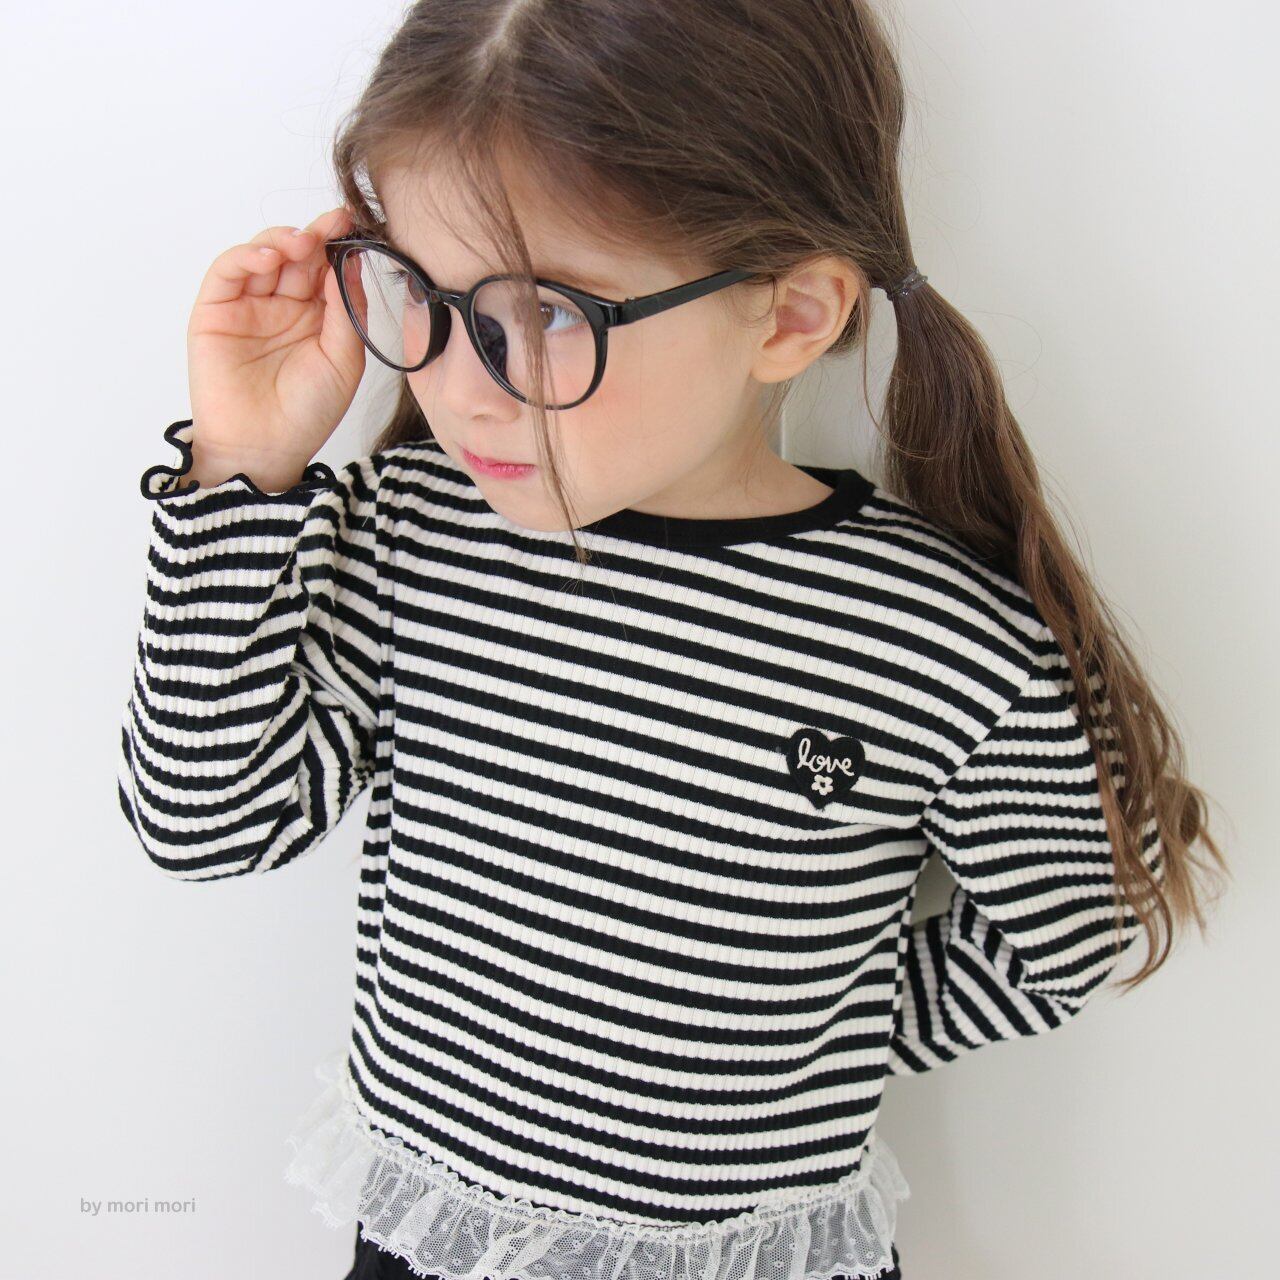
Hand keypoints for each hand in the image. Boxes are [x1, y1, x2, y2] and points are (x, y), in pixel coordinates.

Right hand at [184, 205, 364, 488]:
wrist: (265, 449)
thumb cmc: (307, 412)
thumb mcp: (344, 359)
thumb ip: (347, 311)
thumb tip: (350, 262)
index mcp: (317, 316)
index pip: (325, 268)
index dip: (337, 244)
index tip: (352, 224)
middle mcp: (283, 305)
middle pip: (297, 255)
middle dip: (315, 235)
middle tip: (332, 224)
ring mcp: (248, 305)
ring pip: (263, 255)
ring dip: (283, 240)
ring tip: (303, 242)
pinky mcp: (216, 310)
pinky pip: (228, 271)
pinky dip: (247, 256)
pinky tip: (270, 257)